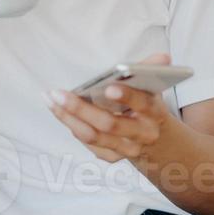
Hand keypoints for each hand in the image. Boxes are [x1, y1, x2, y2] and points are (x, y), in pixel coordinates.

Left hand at [45, 53, 173, 161]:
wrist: (161, 146)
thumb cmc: (151, 110)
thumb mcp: (155, 91)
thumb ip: (154, 71)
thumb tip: (162, 58)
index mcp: (155, 114)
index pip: (143, 104)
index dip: (127, 97)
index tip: (109, 88)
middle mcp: (142, 135)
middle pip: (109, 124)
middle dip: (81, 109)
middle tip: (58, 93)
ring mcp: (127, 150)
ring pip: (93, 136)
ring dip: (68, 118)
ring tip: (50, 99)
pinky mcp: (112, 157)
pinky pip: (88, 142)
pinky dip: (72, 125)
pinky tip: (58, 110)